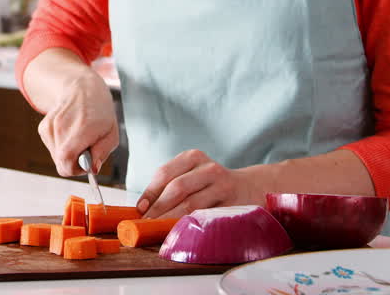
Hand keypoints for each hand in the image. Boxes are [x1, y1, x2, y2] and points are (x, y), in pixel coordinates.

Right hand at [36, 68, 117, 176]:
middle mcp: (62, 127)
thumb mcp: (111, 133)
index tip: (88, 162)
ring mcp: (50, 127)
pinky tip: (70, 133)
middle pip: (61, 163)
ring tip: (79, 138)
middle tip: (86, 149)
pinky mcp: (43, 128)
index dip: (77, 169)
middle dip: (75, 162)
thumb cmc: (100, 111)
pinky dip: (61, 146)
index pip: (67, 164)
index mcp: (81, 129)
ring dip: (68, 154)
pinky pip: (52, 149)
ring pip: (56, 157)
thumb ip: (102, 153)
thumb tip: (92, 170)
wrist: (82, 88)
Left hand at [138, 149, 260, 217]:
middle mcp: (209, 168)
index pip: (165, 173)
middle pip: (177, 188)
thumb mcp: (192, 174)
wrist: (249, 187)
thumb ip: (170, 185)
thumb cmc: (210, 184)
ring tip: (159, 229)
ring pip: (192, 205)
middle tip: (146, 224)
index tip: (140, 209)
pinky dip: (191, 226)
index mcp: (193, 157)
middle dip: (159, 208)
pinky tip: (181, 233)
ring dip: (171, 219)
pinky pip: (207, 218)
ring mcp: (223, 186)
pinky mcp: (232, 205)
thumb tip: (142, 208)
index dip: (149, 192)